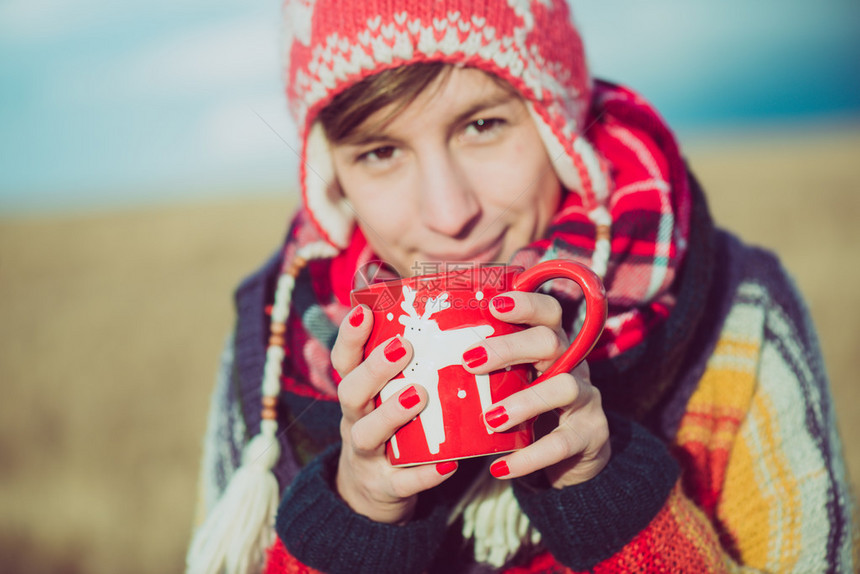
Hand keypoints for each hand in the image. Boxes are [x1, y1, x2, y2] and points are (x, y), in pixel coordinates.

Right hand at [330, 305, 458, 523]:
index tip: (364, 311)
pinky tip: (449, 463)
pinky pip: (403, 482)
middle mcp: (355, 421)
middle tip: (402, 347)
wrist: (369, 492)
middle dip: (374, 370)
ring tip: (418, 395)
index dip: (350, 337)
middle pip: (351, 393)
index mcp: (356, 394)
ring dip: (391, 414)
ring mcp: (367, 456)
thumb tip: (444, 313)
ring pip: (368, 435)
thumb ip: (404, 365)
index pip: (344, 361)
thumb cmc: (388, 427)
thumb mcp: (384, 396)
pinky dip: (425, 474)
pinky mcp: (386, 487)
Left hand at [462, 292, 610, 488]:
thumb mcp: (511, 380)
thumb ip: (482, 364)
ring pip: (564, 388)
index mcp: (551, 344)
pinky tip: (501, 466)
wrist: (570, 457)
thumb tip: (413, 349)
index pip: (548, 311)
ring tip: (490, 419)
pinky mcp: (591, 435)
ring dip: (524, 401)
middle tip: (470, 361)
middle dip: (510, 348)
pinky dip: (530, 456)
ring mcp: (586, 399)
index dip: (526, 303)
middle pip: (551, 341)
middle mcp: (573, 364)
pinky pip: (562, 443)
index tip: (493, 306)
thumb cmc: (526, 408)